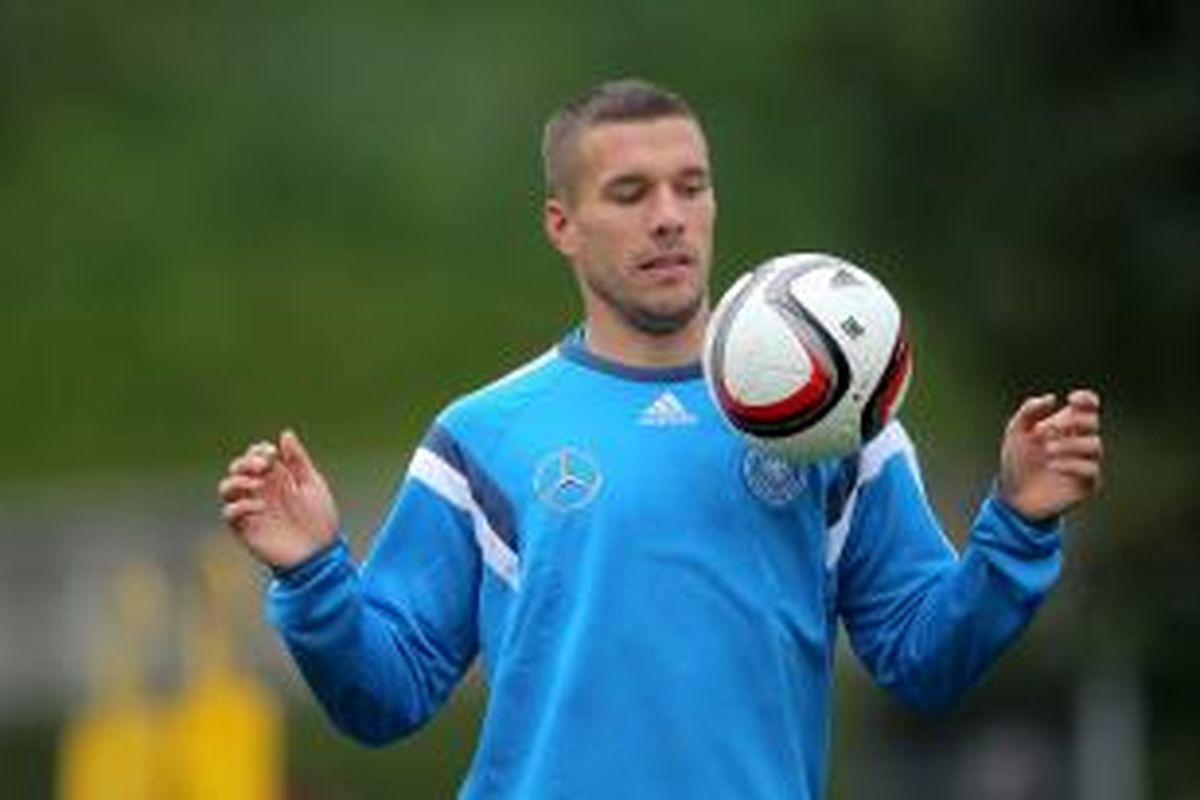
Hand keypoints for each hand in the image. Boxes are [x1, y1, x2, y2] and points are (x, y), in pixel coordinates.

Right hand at [218, 429, 339, 569]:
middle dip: (245, 462)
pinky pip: (229, 512)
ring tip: (258, 484)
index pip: (255, 456)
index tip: (272, 453)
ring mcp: (251, 509)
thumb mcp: (311, 484)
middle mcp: (260, 492)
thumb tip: (285, 434)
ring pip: (227, 488)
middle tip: (263, 466)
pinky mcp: (246, 529)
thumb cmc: (320, 519)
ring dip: (238, 480)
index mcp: (276, 479)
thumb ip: (298, 460)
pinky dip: (241, 505)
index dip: (258, 450)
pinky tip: (260, 507)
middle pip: (237, 469)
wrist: (320, 553)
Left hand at [998, 390, 1102, 521]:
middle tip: (1046, 430)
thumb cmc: (1016, 462)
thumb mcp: (1015, 432)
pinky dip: (1071, 464)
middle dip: (1073, 422)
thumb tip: (1051, 397)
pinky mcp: (1087, 484)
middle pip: (1093, 423)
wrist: (1013, 496)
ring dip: (1069, 444)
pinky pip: (1091, 469)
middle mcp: (1078, 442)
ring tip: (1046, 451)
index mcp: (1065, 426)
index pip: (1088, 407)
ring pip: (1095, 445)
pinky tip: (1052, 466)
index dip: (1086, 399)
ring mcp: (1085, 463)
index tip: (1071, 400)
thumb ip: (1029, 411)